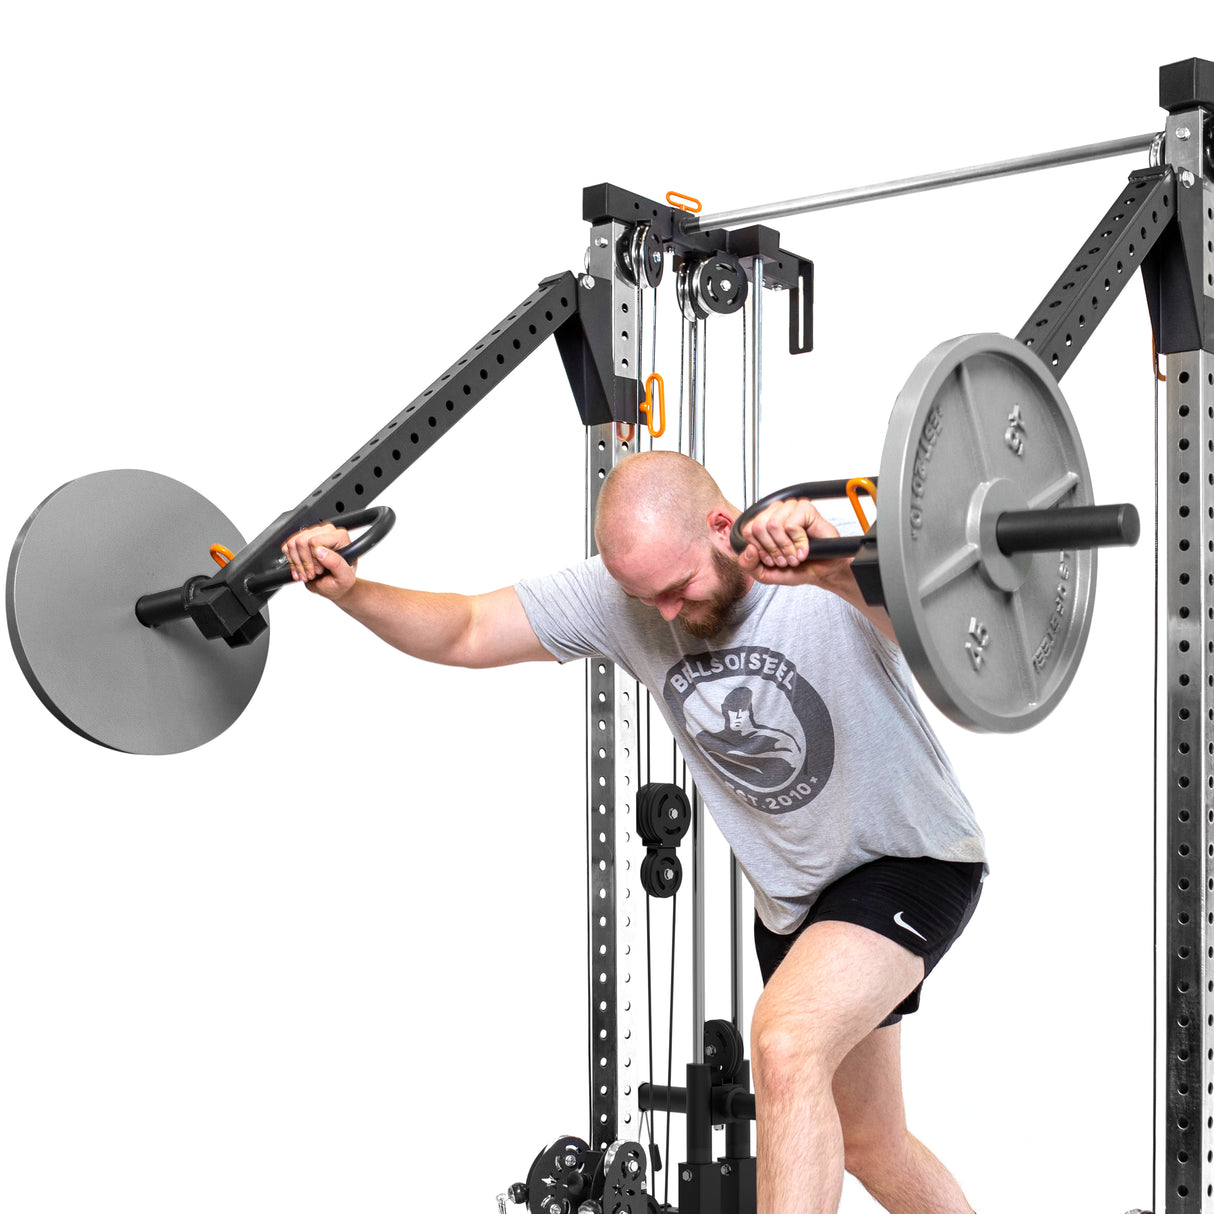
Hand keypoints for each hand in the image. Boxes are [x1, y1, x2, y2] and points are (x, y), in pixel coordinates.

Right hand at [281, 523, 355, 599]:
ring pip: (292, 543)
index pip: (315, 540)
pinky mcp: (302, 540)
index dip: (314, 558)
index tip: (319, 570)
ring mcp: (313, 535)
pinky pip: (288, 547)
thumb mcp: (344, 577)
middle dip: (304, 562)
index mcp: (340, 537)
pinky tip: (300, 570)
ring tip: (306, 574)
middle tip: (312, 574)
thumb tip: (320, 551)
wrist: (335, 586)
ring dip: (297, 563)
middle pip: (302, 541)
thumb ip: (336, 563)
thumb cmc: (341, 580)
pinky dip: (292, 562)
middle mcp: (326, 532)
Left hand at [735, 498, 850, 587]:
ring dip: (785, 547)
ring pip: (773, 525)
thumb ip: (748, 565)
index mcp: (763, 522)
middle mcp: (775, 511)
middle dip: (772, 549)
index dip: (759, 549)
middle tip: (785, 559)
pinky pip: (791, 525)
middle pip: (758, 526)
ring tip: (795, 555)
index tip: (772, 559)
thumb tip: (748, 549)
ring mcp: (790, 508)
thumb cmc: (796, 568)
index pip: (747, 530)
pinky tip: (804, 549)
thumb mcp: (764, 573)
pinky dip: (798, 542)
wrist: (821, 571)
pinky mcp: (805, 508)